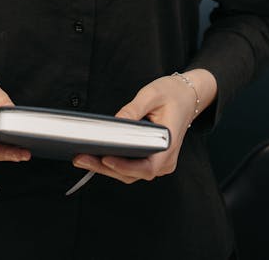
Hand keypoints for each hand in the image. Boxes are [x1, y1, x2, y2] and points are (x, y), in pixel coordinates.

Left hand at [72, 69, 216, 184]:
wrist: (188, 96)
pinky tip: (96, 156)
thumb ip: (133, 110)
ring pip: (130, 173)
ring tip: (83, 158)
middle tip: (81, 158)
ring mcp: (159, 163)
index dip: (124, 167)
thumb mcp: (152, 94)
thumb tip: (115, 123)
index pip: (146, 167)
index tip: (105, 159)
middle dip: (105, 168)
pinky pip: (132, 167)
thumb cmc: (173, 94)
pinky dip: (114, 164)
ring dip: (106, 168)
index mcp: (169, 146)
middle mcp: (165, 161)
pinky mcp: (152, 160)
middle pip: (133, 174)